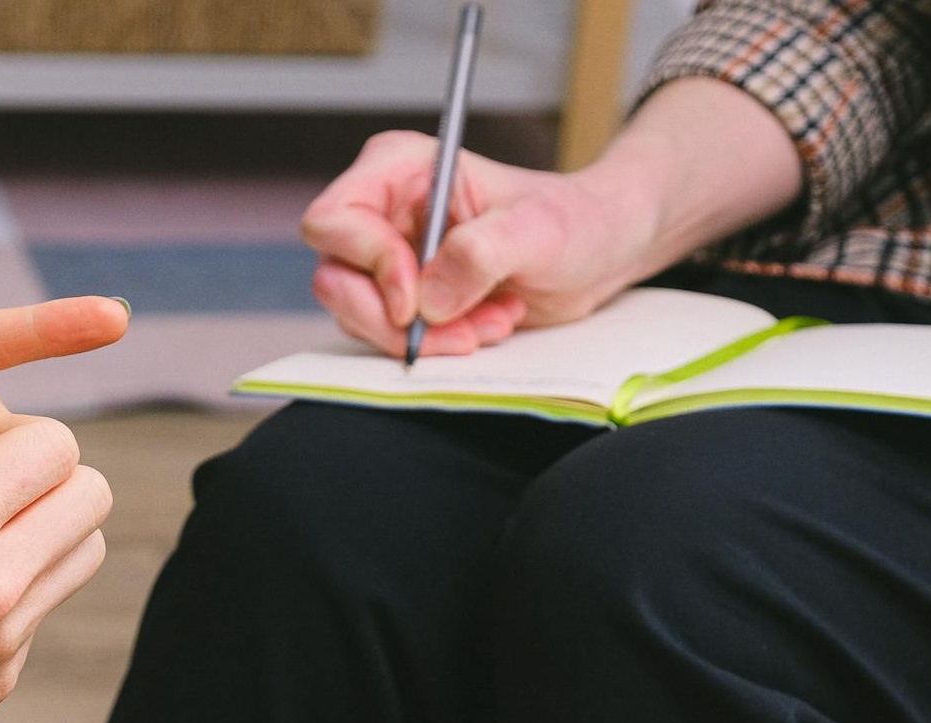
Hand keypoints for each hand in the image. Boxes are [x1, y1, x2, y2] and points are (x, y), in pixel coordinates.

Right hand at [300, 130, 647, 357]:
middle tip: (460, 331)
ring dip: (425, 337)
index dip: (368, 266)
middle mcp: (382, 211)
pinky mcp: (402, 298)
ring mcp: (387, 258)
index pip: (334, 221)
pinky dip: (436, 345)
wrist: (596, 253)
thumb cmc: (571, 222)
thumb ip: (481, 253)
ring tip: (489, 320)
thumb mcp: (537, 231)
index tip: (418, 301)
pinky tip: (484, 326)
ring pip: (358, 316)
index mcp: (398, 169)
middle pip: (335, 280)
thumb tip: (428, 299)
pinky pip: (388, 337)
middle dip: (394, 320)